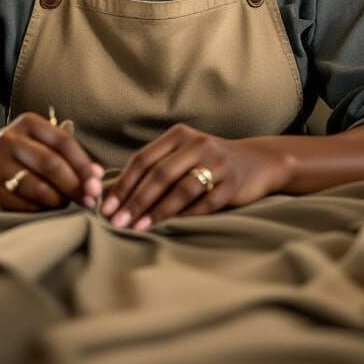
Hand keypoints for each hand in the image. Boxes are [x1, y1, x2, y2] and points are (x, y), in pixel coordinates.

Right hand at [0, 112, 103, 212]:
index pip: (63, 142)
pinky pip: (22, 203)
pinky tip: (47, 207)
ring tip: (68, 203)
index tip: (98, 181)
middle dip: (75, 185)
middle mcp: (9, 139)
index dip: (83, 163)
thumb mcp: (42, 140)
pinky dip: (40, 208)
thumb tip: (97, 175)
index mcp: (28, 122)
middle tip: (90, 199)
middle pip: (50, 164)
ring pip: (37, 187)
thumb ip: (69, 153)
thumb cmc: (23, 151)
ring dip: (59, 199)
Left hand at [101, 124, 289, 230]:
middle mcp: (198, 144)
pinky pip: (205, 204)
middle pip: (159, 174)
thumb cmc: (208, 162)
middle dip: (135, 201)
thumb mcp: (183, 154)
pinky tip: (170, 229)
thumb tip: (115, 195)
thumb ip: (155, 167)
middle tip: (117, 222)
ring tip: (138, 228)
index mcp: (179, 135)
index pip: (143, 159)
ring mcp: (217, 163)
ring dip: (157, 211)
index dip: (123, 184)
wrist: (257, 162)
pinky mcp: (233, 183)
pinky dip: (186, 217)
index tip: (106, 207)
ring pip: (181, 189)